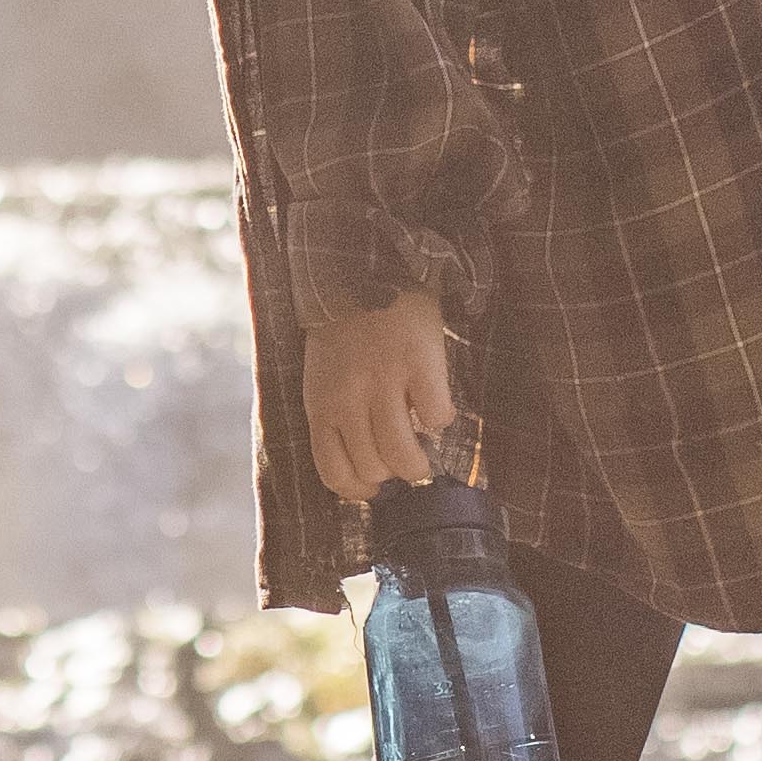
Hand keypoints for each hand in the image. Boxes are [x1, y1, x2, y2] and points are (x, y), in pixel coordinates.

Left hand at [301, 289, 463, 503]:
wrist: (363, 270)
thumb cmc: (343, 332)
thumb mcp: (322, 378)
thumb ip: (336, 417)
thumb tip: (361, 466)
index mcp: (321, 405)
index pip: (334, 474)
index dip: (358, 490)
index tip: (373, 487)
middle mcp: (349, 399)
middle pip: (374, 470)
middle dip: (391, 474)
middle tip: (400, 456)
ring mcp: (385, 382)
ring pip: (404, 457)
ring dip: (418, 464)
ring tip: (423, 452)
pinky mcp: (419, 364)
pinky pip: (437, 417)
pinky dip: (441, 418)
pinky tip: (434, 403)